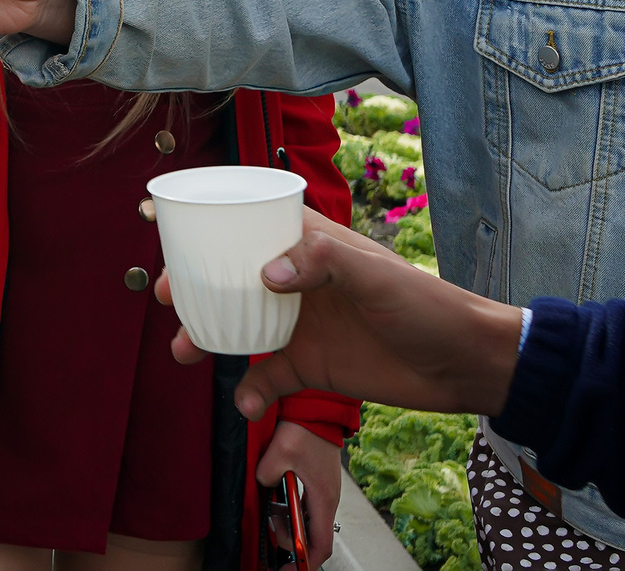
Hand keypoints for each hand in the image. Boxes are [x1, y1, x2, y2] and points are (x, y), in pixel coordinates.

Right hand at [157, 209, 521, 420]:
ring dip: (208, 338)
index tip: (161, 226)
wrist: (463, 365)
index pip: (247, 222)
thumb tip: (265, 273)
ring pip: (238, 327)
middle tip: (168, 301)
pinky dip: (251, 391)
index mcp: (309, 244)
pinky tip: (246, 403)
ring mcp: (300, 324)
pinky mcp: (310, 366)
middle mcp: (297, 280)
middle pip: (229, 276)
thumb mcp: (373, 274)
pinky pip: (267, 378)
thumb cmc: (425, 304)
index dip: (204, 223)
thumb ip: (321, 263)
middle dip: (192, 287)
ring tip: (185, 352)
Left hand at [261, 422, 341, 559]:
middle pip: (312, 535)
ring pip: (307, 519)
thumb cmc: (306, 428)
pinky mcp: (315, 479)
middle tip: (270, 536)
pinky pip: (304, 504)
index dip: (305, 562)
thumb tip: (261, 485)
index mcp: (323, 500)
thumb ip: (266, 474)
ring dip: (289, 524)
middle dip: (291, 542)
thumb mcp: (280, 452)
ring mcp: (322, 490)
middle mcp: (326, 499)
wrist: (318, 405)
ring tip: (270, 518)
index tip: (287, 569)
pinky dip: (290, 509)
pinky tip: (274, 502)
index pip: (320, 545)